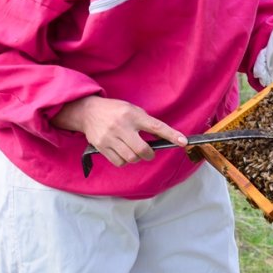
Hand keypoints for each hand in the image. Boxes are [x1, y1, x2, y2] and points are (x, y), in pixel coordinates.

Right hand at [52, 96, 186, 165]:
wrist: (89, 111)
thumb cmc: (115, 111)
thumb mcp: (132, 110)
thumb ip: (145, 122)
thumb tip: (161, 138)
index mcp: (133, 115)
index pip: (156, 126)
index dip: (171, 135)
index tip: (183, 142)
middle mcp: (122, 126)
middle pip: (142, 150)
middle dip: (149, 154)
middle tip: (149, 153)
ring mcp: (110, 137)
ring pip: (131, 158)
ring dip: (136, 158)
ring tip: (133, 151)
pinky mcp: (101, 146)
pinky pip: (119, 162)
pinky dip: (124, 161)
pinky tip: (123, 153)